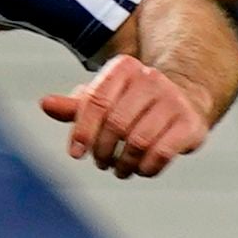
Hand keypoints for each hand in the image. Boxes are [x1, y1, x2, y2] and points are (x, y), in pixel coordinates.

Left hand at [39, 54, 208, 179]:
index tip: (76, 154)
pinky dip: (146, 168)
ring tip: (118, 169)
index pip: (95, 101)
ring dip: (123, 163)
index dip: (82, 131)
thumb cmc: (131, 102)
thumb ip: (74, 106)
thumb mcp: (102, 100)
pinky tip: (141, 169)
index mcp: (123, 68)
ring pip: (138, 141)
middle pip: (116, 124)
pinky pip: (162, 153)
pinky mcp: (192, 123)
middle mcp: (151, 79)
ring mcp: (174, 100)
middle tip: (101, 162)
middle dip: (102, 150)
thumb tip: (45, 104)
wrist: (183, 100)